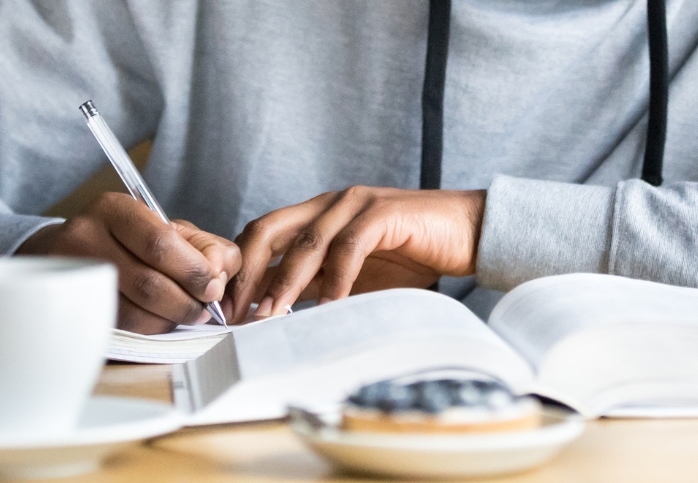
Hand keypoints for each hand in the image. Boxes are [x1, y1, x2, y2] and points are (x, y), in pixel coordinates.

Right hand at [17, 193, 240, 333]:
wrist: (73, 253)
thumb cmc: (133, 242)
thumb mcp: (171, 230)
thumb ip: (206, 247)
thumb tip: (219, 274)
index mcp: (114, 209)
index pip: (160, 243)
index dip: (193, 271)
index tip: (213, 286)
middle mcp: (86, 238)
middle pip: (147, 283)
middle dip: (186, 301)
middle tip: (204, 308)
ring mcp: (75, 275)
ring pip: (134, 312)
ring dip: (170, 320)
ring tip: (185, 314)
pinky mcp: (74, 306)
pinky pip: (120, 328)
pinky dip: (150, 328)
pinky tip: (161, 319)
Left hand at [229, 186, 484, 320]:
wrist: (470, 234)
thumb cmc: (414, 255)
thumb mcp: (353, 275)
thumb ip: (317, 284)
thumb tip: (273, 309)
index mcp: (318, 214)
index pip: (262, 235)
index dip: (240, 269)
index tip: (226, 309)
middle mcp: (330, 203)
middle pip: (269, 229)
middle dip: (248, 272)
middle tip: (237, 313)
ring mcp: (356, 204)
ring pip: (306, 242)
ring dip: (285, 282)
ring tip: (272, 315)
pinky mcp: (385, 213)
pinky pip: (350, 247)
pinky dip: (335, 279)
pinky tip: (328, 306)